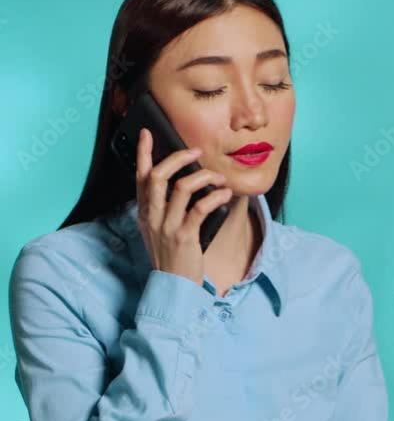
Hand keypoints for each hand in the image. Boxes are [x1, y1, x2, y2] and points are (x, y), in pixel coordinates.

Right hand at [135, 127, 231, 283]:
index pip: (140, 177)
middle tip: (196, 151)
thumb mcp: (159, 230)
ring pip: (181, 187)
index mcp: (145, 213)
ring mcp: (167, 226)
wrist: (173, 286)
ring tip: (218, 177)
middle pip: (158, 176)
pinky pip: (200, 208)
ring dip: (203, 176)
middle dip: (178, 158)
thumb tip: (182, 182)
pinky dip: (215, 196)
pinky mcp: (185, 237)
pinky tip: (224, 193)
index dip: (144, 153)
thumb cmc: (171, 255)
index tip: (147, 134)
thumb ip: (163, 208)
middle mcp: (152, 217)